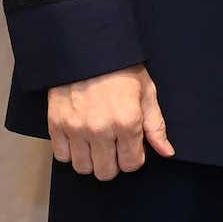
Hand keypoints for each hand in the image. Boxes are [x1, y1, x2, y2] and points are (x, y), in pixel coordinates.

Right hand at [46, 64, 172, 179]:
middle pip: (106, 172)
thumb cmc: (121, 69)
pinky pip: (61, 156)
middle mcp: (100, 130)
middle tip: (115, 147)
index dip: (134, 158)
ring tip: (97, 143)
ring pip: (83, 168)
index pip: (131, 165)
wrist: (88, 48)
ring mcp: (76, 129)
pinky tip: (80, 139)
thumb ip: (156, 126)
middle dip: (114, 163)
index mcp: (127, 122)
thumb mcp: (147, 92)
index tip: (132, 147)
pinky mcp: (56, 125)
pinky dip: (71, 152)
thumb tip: (166, 152)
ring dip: (92, 160)